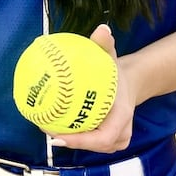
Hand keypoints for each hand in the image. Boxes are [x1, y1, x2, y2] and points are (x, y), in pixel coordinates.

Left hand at [47, 24, 134, 152]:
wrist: (129, 82)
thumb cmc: (116, 70)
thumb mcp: (111, 56)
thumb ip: (105, 44)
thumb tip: (102, 29)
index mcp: (122, 117)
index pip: (102, 138)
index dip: (81, 141)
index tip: (59, 136)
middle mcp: (120, 133)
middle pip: (94, 146)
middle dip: (70, 142)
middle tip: (45, 128)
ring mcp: (115, 138)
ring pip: (90, 145)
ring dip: (69, 140)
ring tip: (45, 127)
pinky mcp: (106, 137)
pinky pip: (88, 140)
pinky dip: (72, 135)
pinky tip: (52, 124)